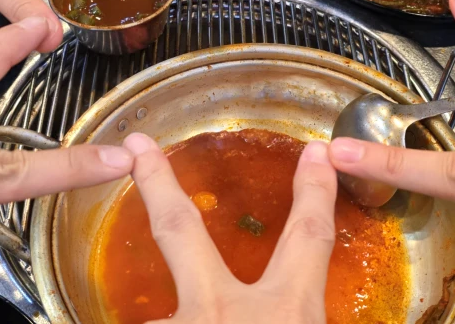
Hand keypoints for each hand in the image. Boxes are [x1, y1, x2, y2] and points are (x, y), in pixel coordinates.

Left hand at [121, 133, 336, 322]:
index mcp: (286, 316)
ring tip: (185, 312)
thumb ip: (302, 313)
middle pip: (180, 227)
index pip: (306, 237)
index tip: (316, 155)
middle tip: (138, 148)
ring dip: (174, 303)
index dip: (313, 191)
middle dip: (158, 183)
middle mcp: (221, 312)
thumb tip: (300, 308)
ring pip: (165, 299)